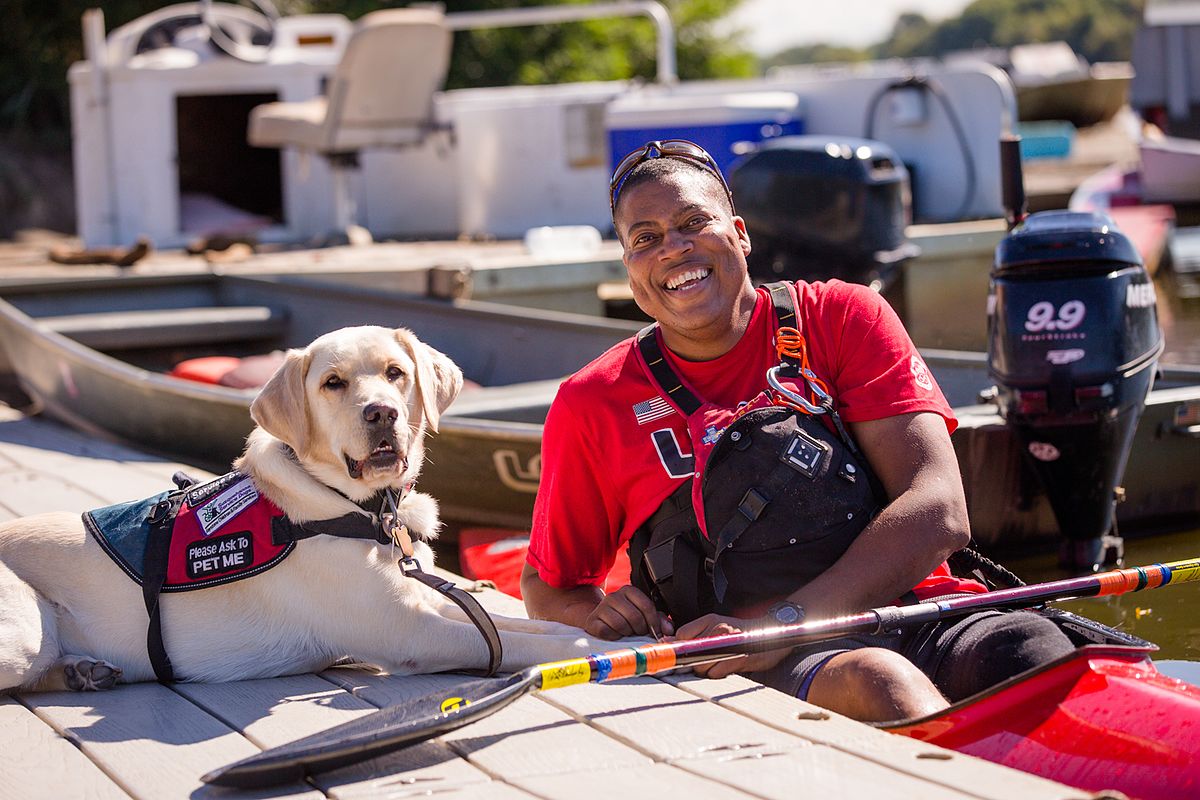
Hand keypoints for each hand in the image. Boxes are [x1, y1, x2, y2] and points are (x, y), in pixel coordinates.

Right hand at [584, 585, 673, 639]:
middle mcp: (614, 596)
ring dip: (627, 634)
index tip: (655, 632)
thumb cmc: (626, 618)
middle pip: (634, 617)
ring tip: (626, 633)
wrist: (601, 621)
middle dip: (640, 629)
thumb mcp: (643, 615)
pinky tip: (615, 635)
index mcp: (629, 591)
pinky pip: (606, 632)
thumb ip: (659, 619)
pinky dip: (613, 637)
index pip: (646, 606)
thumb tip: (669, 630)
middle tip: (638, 633)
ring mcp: (601, 608)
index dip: (654, 622)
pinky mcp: (592, 621)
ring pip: (621, 625)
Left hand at [674, 614, 791, 677]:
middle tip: (701, 662)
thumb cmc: (742, 633)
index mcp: (710, 619)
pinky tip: (725, 667)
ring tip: (717, 664)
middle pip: (690, 653)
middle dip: (692, 662)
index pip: (682, 634)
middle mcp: (718, 629)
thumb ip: (696, 634)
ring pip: (701, 666)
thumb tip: (670, 642)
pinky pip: (716, 673)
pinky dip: (717, 674)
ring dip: (705, 670)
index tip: (680, 654)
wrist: (772, 633)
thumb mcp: (717, 626)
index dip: (679, 647)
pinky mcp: (738, 658)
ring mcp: (728, 644)